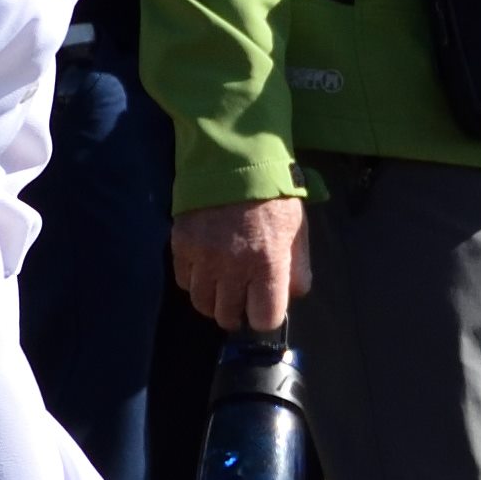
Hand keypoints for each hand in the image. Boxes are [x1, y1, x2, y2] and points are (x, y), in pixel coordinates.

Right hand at [173, 197, 307, 331]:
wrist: (234, 160)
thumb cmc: (273, 196)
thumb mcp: (298, 230)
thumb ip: (298, 267)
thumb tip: (293, 296)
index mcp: (268, 262)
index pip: (264, 318)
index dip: (266, 318)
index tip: (264, 309)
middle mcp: (233, 265)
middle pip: (228, 316)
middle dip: (237, 313)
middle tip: (242, 300)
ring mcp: (203, 256)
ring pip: (202, 303)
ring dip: (213, 301)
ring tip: (223, 288)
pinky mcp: (181, 244)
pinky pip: (183, 281)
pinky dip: (194, 281)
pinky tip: (206, 269)